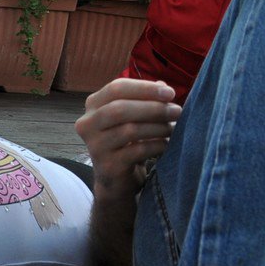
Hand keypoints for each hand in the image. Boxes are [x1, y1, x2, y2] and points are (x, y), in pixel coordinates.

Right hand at [75, 78, 180, 194]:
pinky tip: (167, 145)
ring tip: (174, 128)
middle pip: (120, 108)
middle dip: (153, 108)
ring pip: (130, 130)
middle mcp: (87, 123)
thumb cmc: (126, 142)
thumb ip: (144, 99)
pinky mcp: (108, 165)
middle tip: (177, 110)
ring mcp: (95, 145)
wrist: (115, 179)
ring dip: (158, 127)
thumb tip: (163, 86)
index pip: (116, 88)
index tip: (170, 93)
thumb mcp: (132, 117)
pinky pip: (137, 151)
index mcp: (93, 105)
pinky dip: (156, 145)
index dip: (144, 88)